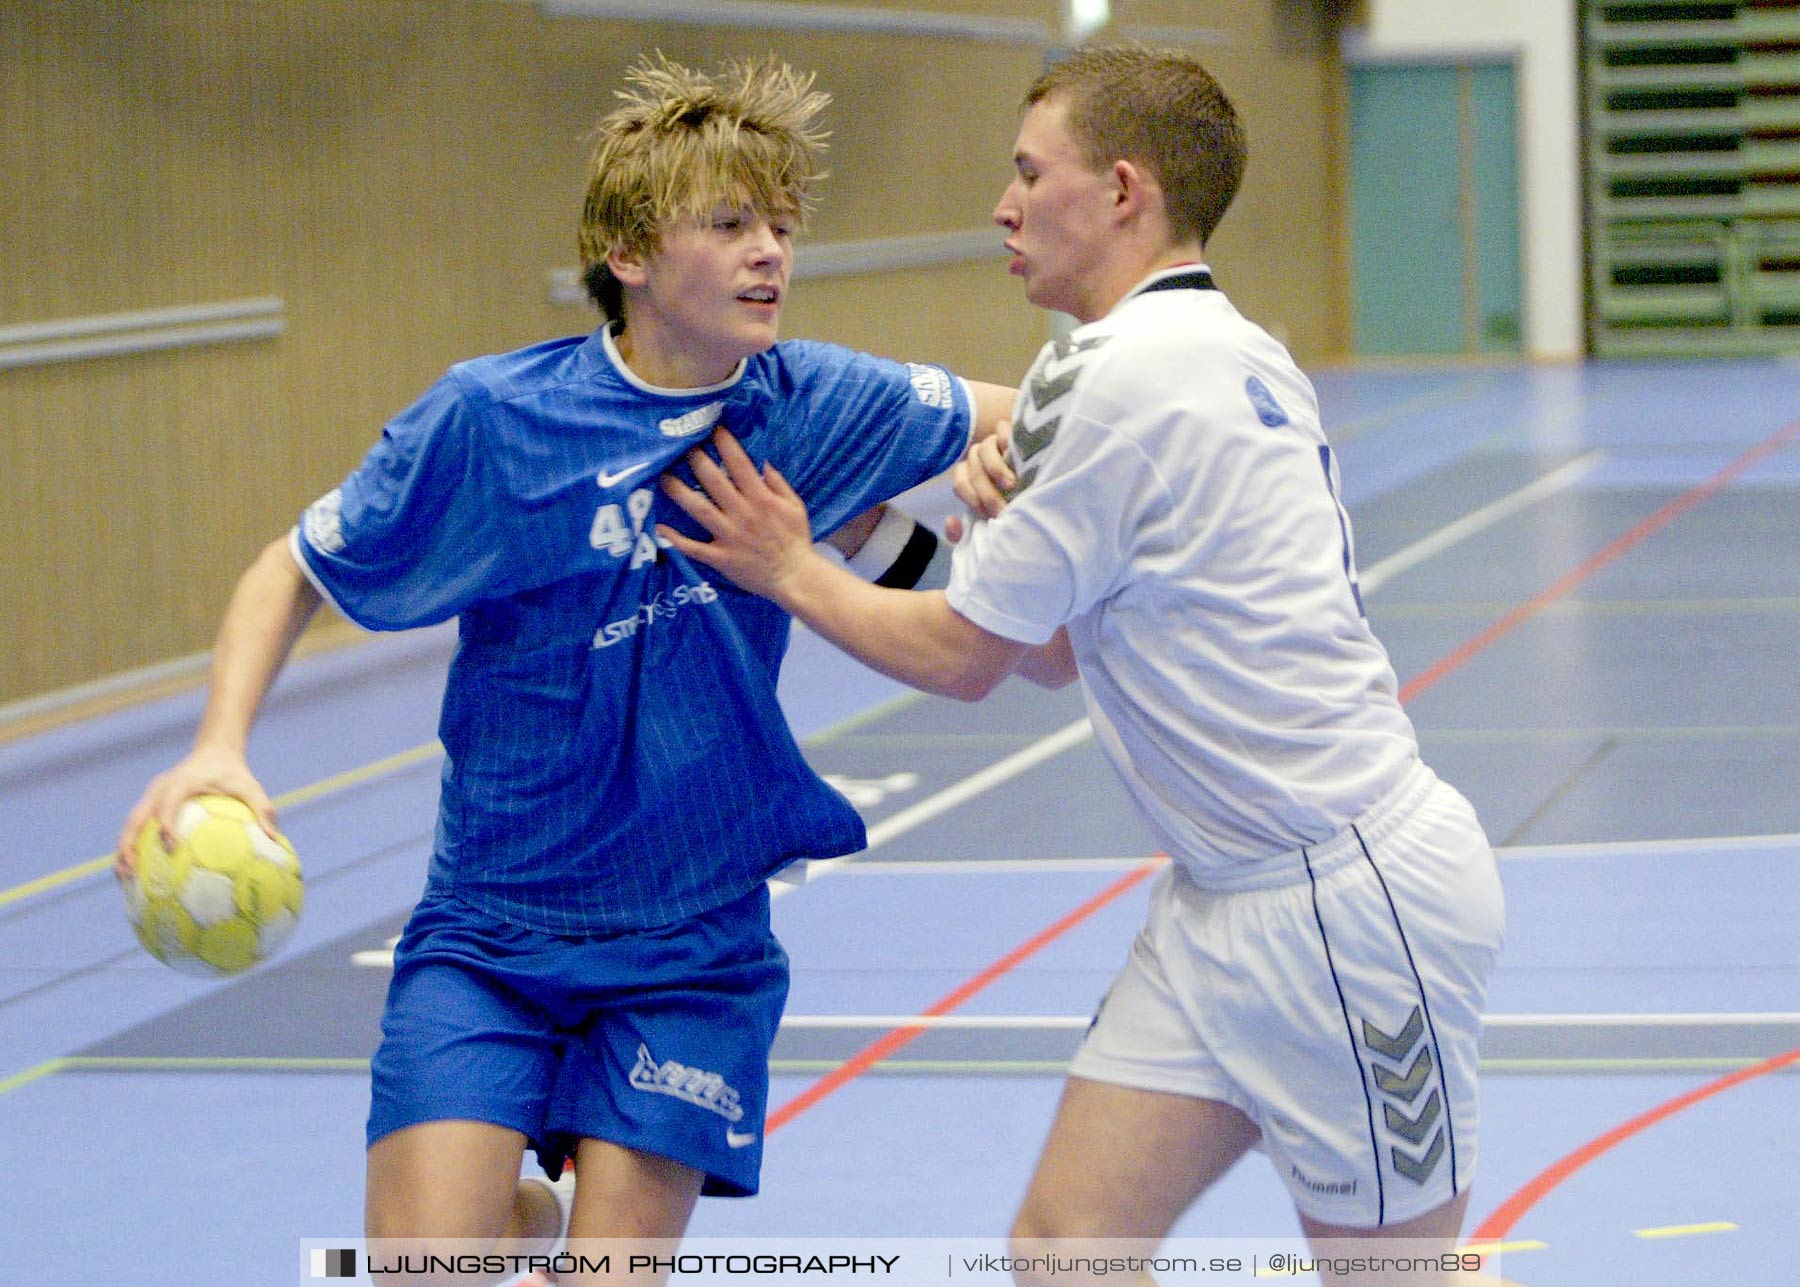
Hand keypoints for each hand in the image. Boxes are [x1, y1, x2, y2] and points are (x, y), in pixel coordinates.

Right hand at [115, 748, 275, 879]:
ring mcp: (152, 796)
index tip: (172, 847)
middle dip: (129, 845)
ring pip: (131, 825)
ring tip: (124, 879)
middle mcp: (161, 789)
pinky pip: (138, 826)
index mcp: (182, 783)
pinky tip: (139, 873)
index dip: (166, 824)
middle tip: (131, 872)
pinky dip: (134, 847)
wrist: (214, 750)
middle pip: (136, 818)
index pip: (169, 804)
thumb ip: (262, 809)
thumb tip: (275, 839)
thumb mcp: (250, 786)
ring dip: (124, 850)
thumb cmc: (233, 771)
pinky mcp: (151, 803)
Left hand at [657, 427, 816, 598]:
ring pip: (699, 509)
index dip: (725, 444)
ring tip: (663, 478)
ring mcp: (729, 536)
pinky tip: (660, 526)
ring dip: (679, 493)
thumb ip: (779, 483)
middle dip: (697, 460)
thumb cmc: (796, 540)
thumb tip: (762, 463)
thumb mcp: (795, 506)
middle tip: (682, 446)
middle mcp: (742, 513)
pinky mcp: (721, 558)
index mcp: (761, 498)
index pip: (739, 464)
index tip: (713, 428)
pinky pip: (694, 548)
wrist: (794, 577)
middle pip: (714, 481)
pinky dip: (676, 538)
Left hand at [946, 424, 1015, 541]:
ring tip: (1011, 484)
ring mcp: (996, 444)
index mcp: (970, 476)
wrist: (1045, 493)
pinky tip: (1011, 449)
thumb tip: (951, 521)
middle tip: (1002, 509)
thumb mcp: (991, 522)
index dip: (972, 499)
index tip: (989, 516)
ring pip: (984, 449)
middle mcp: (980, 458)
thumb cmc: (1014, 507)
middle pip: (973, 470)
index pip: (960, 484)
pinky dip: (1005, 437)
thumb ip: (966, 531)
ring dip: (995, 469)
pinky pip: (1002, 429)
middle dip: (986, 492)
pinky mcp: (1014, 434)